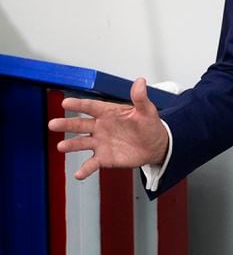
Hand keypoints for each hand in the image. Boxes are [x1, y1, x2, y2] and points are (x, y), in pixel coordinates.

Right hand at [48, 77, 168, 179]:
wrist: (155, 146)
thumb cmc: (149, 126)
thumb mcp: (147, 111)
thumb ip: (140, 98)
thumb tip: (140, 81)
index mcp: (109, 113)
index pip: (91, 107)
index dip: (79, 104)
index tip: (66, 103)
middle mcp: (100, 127)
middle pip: (80, 124)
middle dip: (67, 124)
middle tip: (53, 124)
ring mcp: (100, 143)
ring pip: (81, 143)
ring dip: (71, 145)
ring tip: (61, 146)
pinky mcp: (104, 157)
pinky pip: (91, 163)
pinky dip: (85, 169)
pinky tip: (78, 174)